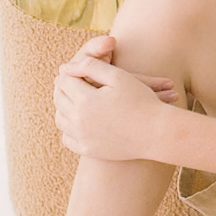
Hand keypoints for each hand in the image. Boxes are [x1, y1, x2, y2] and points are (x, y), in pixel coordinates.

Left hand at [54, 43, 174, 161]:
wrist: (156, 133)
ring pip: (60, 118)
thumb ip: (91, 66)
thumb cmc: (141, 100)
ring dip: (63, 106)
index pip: (64, 81)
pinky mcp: (87, 149)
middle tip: (71, 80)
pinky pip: (67, 137)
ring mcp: (81, 137)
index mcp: (85, 100)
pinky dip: (68, 127)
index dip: (69, 72)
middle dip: (63, 87)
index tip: (75, 69)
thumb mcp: (119, 76)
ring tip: (73, 98)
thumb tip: (67, 67)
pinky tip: (78, 120)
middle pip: (59, 98)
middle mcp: (78, 120)